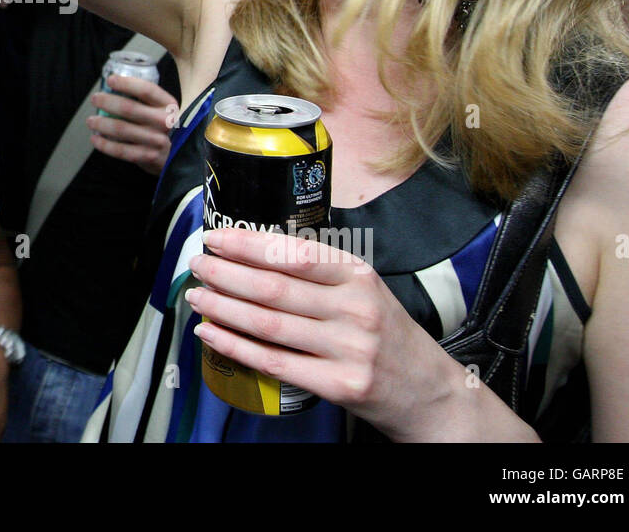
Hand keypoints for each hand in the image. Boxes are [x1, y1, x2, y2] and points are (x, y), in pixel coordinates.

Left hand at [88, 73, 176, 174]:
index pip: (146, 90)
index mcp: (168, 105)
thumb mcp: (161, 109)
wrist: (175, 155)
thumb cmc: (160, 126)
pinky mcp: (148, 157)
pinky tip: (95, 139)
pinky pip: (121, 150)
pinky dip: (104, 144)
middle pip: (129, 108)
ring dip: (102, 123)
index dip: (126, 83)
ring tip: (91, 120)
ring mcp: (158, 140)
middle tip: (95, 99)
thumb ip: (144, 98)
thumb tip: (113, 85)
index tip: (110, 80)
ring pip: (122, 129)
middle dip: (107, 102)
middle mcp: (165, 122)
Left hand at [184, 229, 467, 439]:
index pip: (293, 254)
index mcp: (359, 276)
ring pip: (268, 324)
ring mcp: (348, 350)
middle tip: (197, 264)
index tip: (215, 238)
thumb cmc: (386, 334)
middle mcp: (355, 310)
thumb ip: (319, 273)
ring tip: (197, 295)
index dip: (247, 245)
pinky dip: (235, 346)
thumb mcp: (363, 290)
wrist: (430, 391)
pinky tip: (211, 333)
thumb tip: (253, 253)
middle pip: (273, 288)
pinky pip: (274, 362)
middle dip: (225, 274)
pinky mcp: (340, 385)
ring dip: (223, 308)